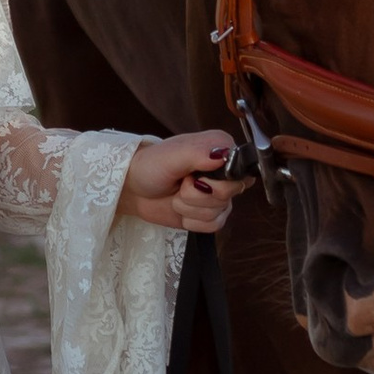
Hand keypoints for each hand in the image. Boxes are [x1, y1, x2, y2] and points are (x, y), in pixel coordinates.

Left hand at [120, 129, 246, 233]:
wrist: (135, 189)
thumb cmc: (151, 166)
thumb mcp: (172, 155)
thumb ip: (198, 152)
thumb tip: (224, 154)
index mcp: (220, 148)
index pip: (239, 169)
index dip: (216, 180)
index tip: (194, 177)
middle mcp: (224, 170)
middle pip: (228, 194)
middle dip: (196, 195)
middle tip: (181, 184)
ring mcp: (219, 194)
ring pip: (219, 212)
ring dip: (189, 208)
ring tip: (176, 195)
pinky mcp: (211, 214)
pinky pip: (213, 226)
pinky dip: (192, 221)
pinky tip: (181, 209)